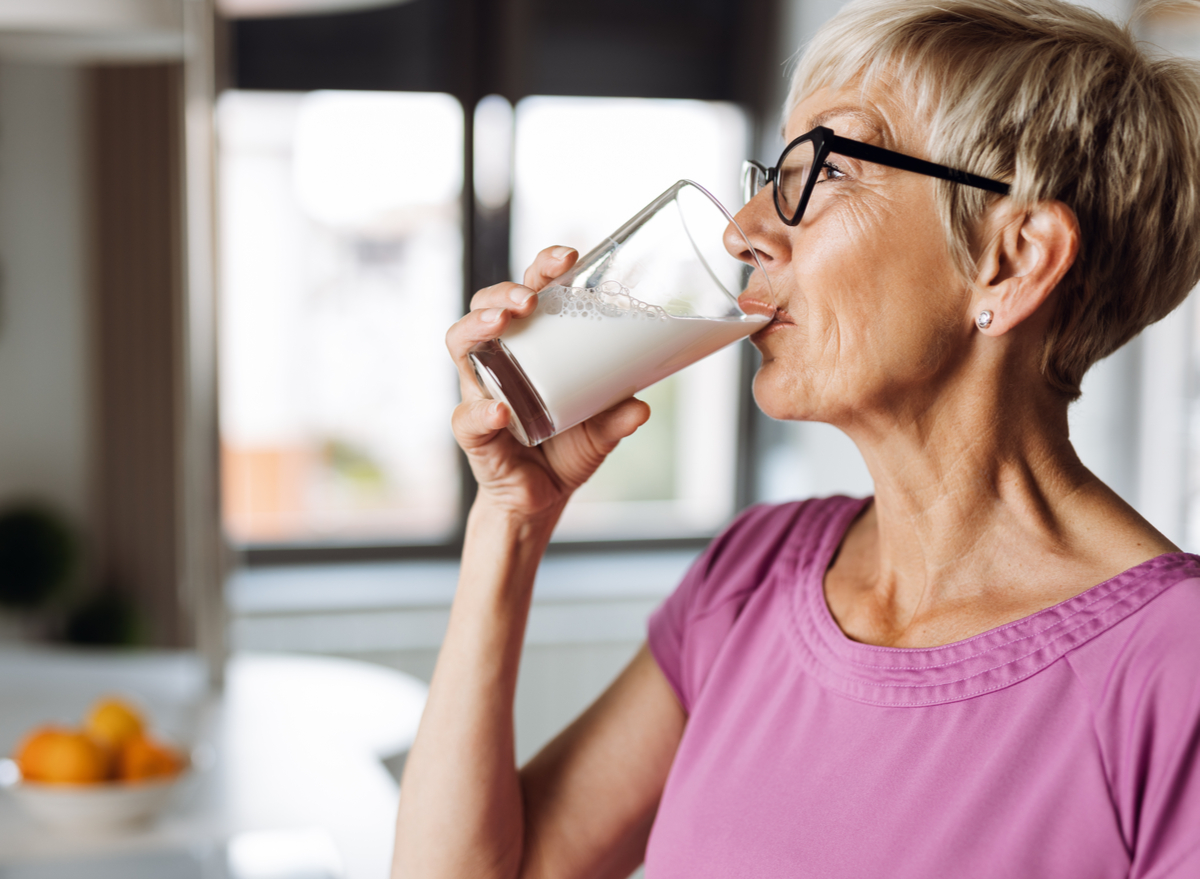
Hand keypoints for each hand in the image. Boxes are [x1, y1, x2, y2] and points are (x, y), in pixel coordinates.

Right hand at [446, 246, 650, 517]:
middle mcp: (497, 361)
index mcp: (529, 348)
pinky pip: (467, 416)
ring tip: (503, 323)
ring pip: (460, 345)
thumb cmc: (566, 450)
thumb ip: (618, 417)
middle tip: (530, 298)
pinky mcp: (473, 433)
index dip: (542, 268)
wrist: (541, 501)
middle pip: (484, 307)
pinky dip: (483, 411)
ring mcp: (479, 392)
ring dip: (478, 327)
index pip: (526, 293)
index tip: (569, 256)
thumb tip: (641, 406)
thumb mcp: (602, 431)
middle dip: (503, 292)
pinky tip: (501, 410)